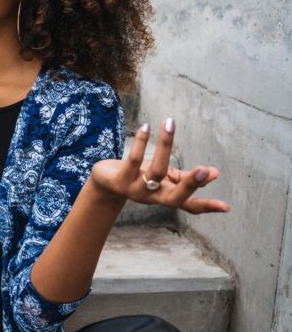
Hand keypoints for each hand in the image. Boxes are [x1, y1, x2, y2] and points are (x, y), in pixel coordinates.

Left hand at [89, 119, 230, 213]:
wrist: (104, 182)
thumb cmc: (139, 176)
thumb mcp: (163, 177)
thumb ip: (185, 177)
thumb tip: (214, 173)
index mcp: (166, 196)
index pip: (189, 205)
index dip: (207, 206)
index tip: (227, 207)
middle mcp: (152, 197)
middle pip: (174, 196)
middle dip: (190, 184)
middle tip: (204, 171)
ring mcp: (135, 190)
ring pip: (155, 172)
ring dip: (164, 147)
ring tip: (170, 124)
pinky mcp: (119, 180)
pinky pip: (133, 160)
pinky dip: (141, 142)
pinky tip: (147, 127)